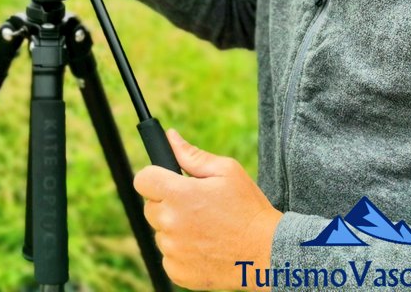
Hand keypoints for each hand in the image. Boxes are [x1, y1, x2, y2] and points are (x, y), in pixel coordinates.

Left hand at [134, 129, 281, 290]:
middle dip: (167, 204)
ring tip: (205, 229)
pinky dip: (181, 253)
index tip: (167, 182)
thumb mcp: (226, 172)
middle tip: (195, 207)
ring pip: (160, 233)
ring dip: (175, 230)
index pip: (142, 180)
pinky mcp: (178, 273)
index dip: (154, 178)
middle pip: (150, 207)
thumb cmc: (248, 208)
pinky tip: (204, 248)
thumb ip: (192, 155)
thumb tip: (170, 137)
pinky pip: (168, 257)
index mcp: (178, 194)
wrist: (268, 252)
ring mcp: (173, 250)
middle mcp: (170, 223)